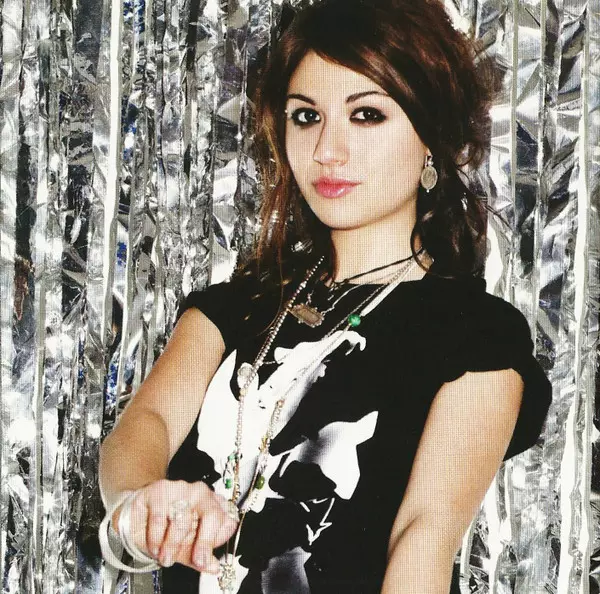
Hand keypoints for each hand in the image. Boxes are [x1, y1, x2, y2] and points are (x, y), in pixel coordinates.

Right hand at [112, 480, 237, 572]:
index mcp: (213, 506)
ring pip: (183, 517)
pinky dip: (156, 537)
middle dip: (204, 541)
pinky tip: (154, 547)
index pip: (227, 520)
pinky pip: (160, 517)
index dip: (217, 540)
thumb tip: (214, 567)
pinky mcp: (159, 489)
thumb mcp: (186, 548)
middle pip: (212, 513)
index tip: (205, 559)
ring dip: (173, 544)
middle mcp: (201, 493)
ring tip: (165, 557)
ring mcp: (181, 488)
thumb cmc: (168, 531)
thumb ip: (200, 557)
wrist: (138, 518)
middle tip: (196, 560)